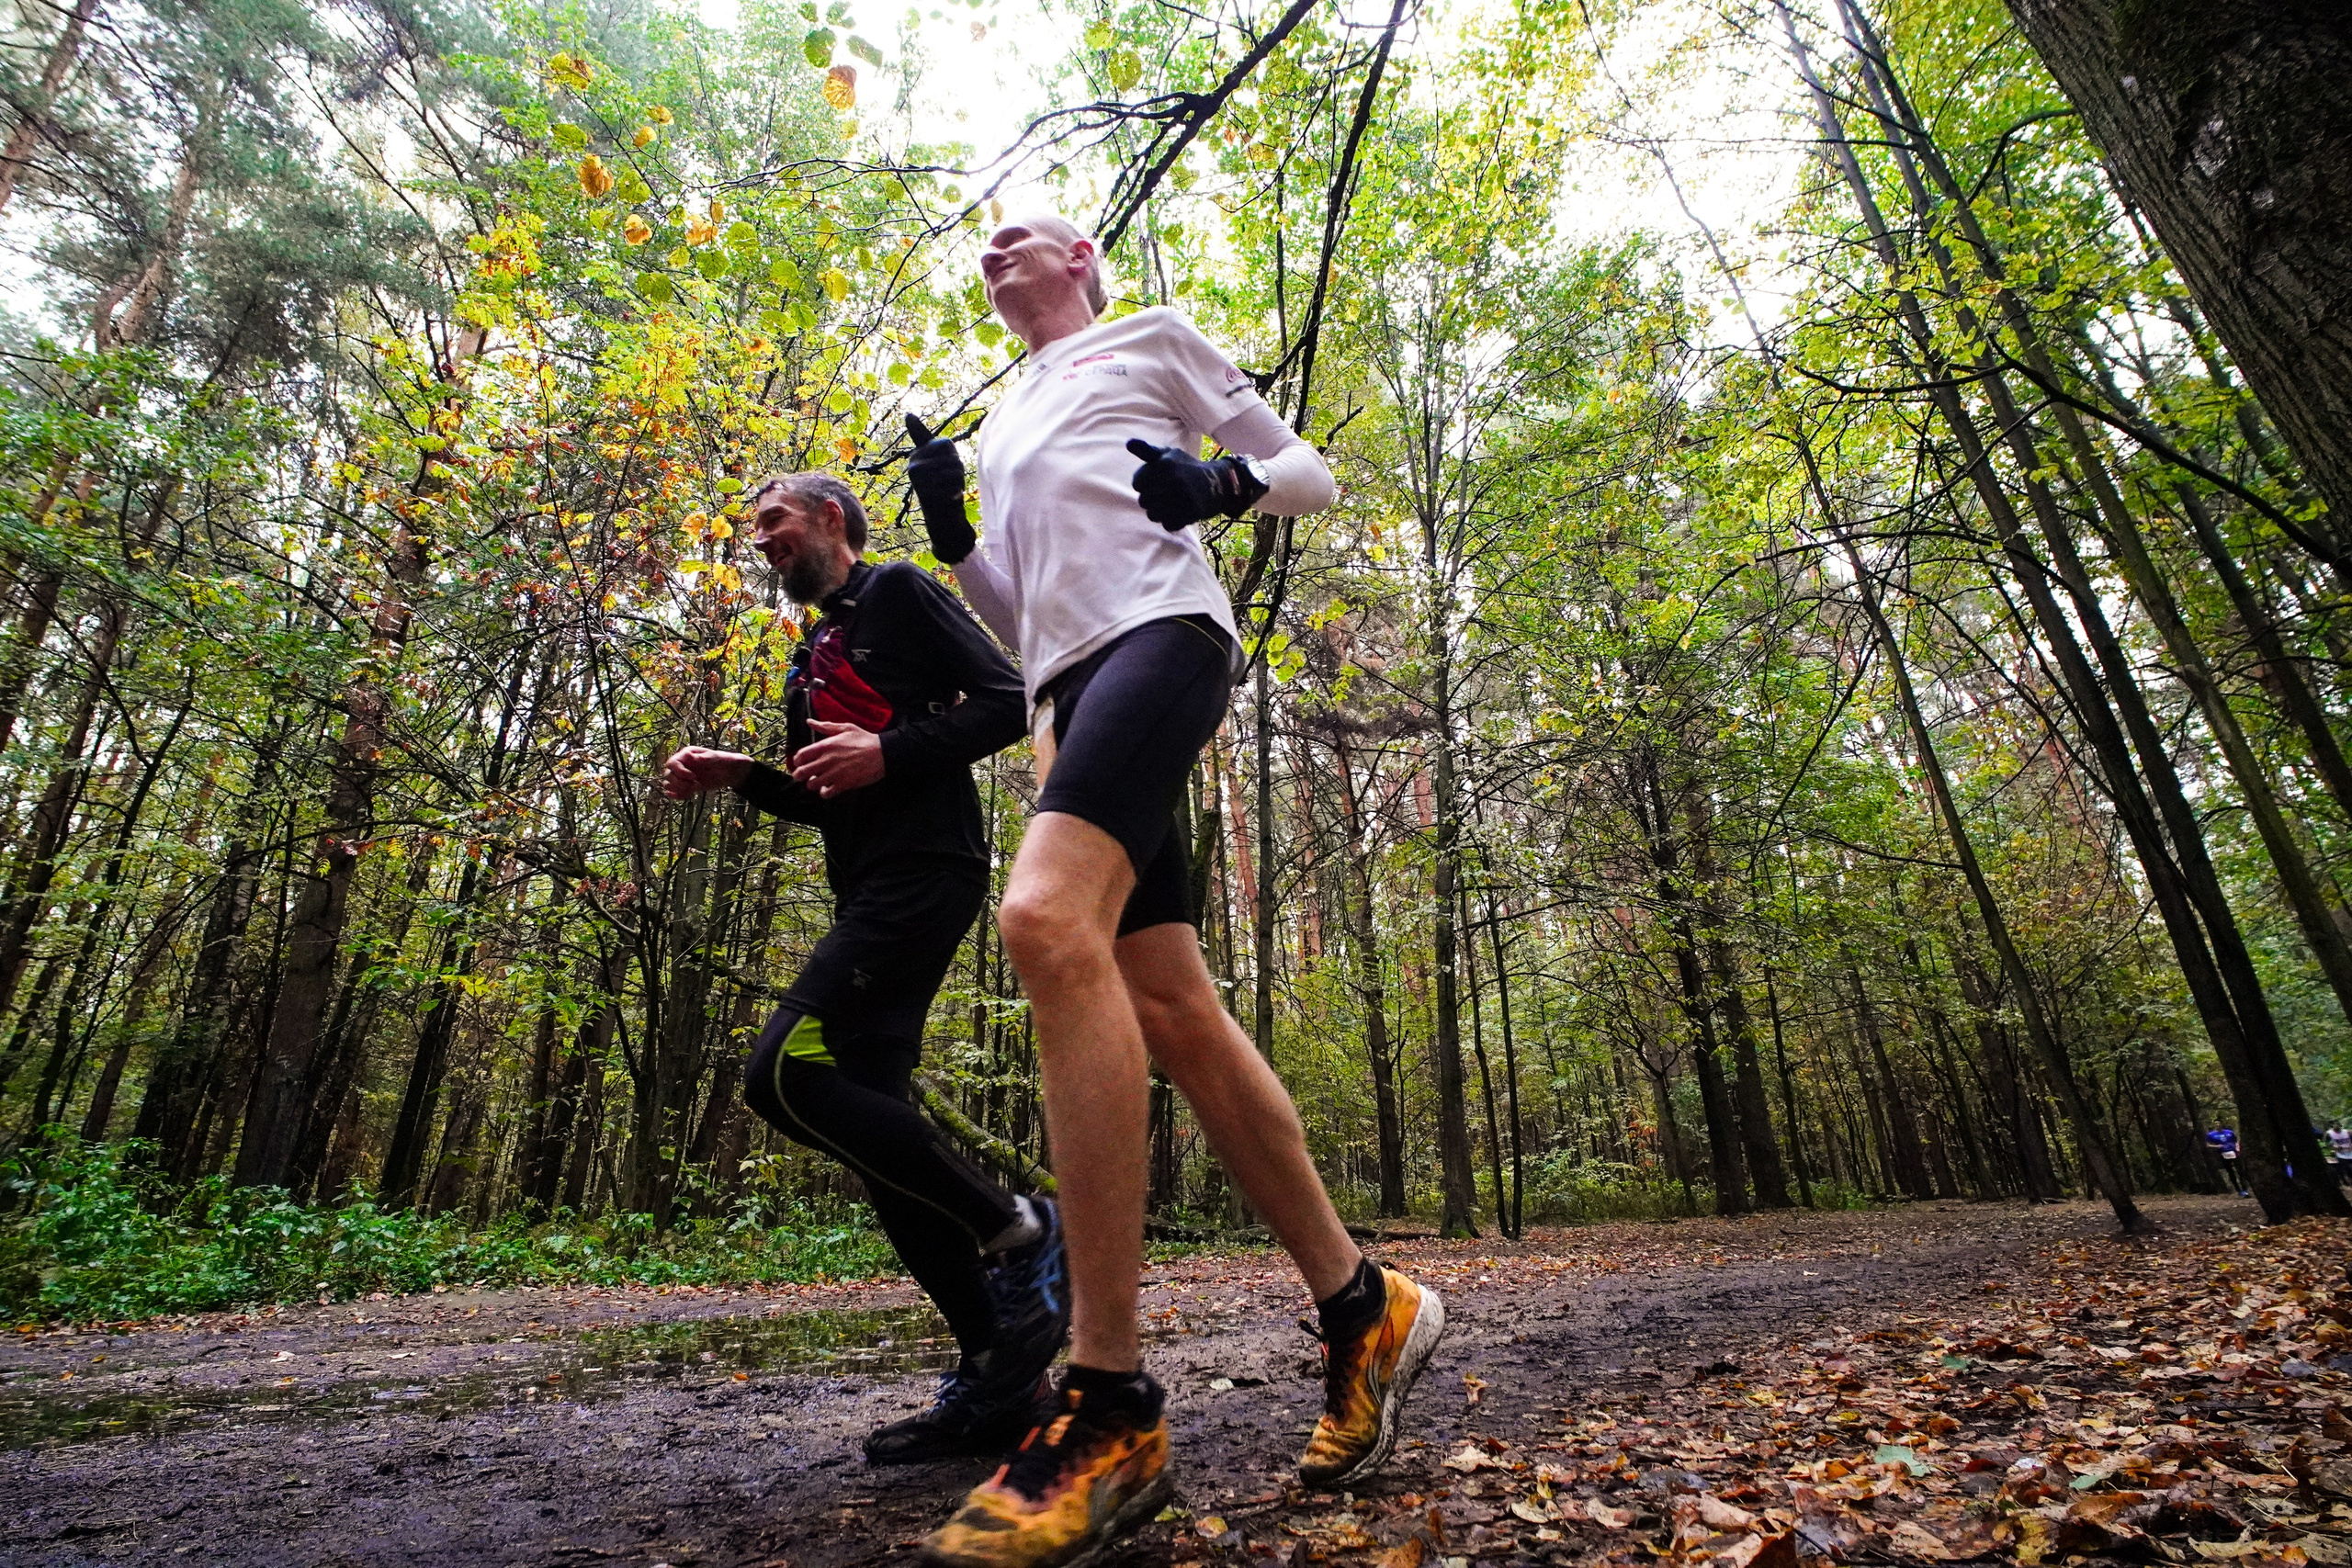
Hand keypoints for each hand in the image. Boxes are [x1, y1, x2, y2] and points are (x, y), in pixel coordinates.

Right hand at [663, 746, 751, 799]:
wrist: (731, 772)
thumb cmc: (724, 761)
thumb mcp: (717, 758)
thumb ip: (706, 758)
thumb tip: (693, 758)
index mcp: (687, 754)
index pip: (672, 763)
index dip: (679, 772)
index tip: (693, 777)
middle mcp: (682, 764)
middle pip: (667, 774)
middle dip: (679, 782)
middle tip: (695, 784)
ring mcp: (683, 775)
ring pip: (668, 783)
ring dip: (678, 789)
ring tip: (693, 790)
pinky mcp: (686, 785)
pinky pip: (673, 792)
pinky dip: (677, 796)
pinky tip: (688, 795)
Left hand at [790, 719, 885, 797]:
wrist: (883, 753)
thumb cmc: (864, 739)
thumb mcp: (845, 728)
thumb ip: (826, 726)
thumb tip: (810, 722)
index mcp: (826, 745)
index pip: (801, 755)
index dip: (796, 761)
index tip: (799, 762)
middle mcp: (828, 760)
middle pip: (802, 772)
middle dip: (799, 775)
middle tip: (801, 775)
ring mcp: (835, 773)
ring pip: (812, 784)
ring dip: (812, 784)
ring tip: (816, 782)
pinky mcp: (844, 784)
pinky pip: (826, 793)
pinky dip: (824, 793)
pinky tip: (827, 788)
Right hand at [905, 414, 975, 563]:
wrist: (942, 518)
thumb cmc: (943, 485)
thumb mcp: (937, 457)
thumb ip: (923, 436)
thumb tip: (907, 414)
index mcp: (917, 455)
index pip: (945, 444)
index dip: (954, 457)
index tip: (946, 467)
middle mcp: (913, 466)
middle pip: (952, 456)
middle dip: (958, 469)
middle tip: (950, 481)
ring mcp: (920, 481)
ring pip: (954, 469)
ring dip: (958, 481)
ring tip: (949, 489)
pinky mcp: (927, 494)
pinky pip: (952, 484)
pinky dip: (956, 492)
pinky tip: (948, 498)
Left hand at [1125, 439, 1267, 529]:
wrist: (1217, 483)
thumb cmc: (1186, 468)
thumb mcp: (1167, 455)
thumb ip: (1146, 451)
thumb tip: (1128, 443)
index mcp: (1164, 464)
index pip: (1137, 484)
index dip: (1144, 484)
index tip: (1156, 481)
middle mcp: (1172, 480)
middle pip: (1143, 501)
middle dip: (1151, 499)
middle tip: (1166, 493)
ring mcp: (1182, 498)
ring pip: (1152, 515)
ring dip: (1160, 512)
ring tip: (1172, 503)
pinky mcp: (1190, 513)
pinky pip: (1168, 525)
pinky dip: (1172, 522)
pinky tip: (1180, 511)